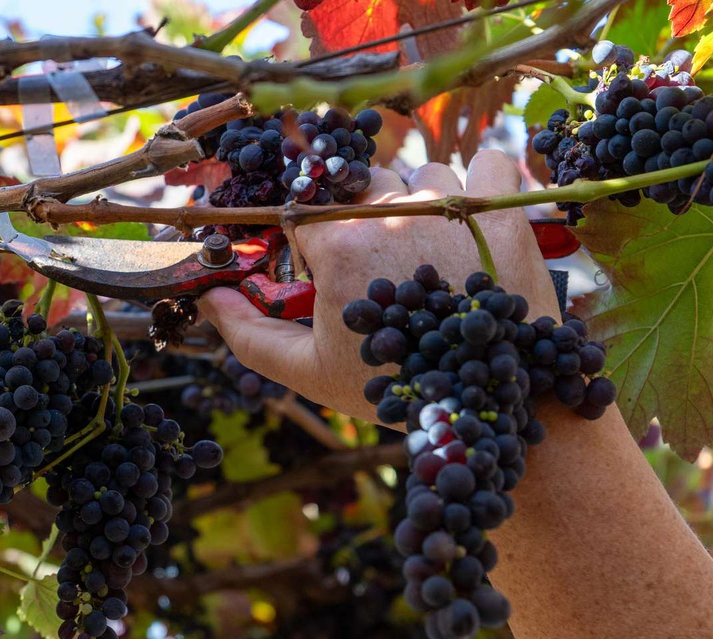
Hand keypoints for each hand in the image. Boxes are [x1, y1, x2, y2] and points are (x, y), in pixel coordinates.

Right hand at [199, 151, 560, 419]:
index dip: (316, 240)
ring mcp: (452, 204)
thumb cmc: (392, 385)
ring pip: (422, 174)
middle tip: (386, 272)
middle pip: (363, 185)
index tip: (333, 269)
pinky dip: (482, 182)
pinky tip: (476, 221)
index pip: (307, 210)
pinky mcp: (505, 207)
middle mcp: (392, 210)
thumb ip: (247, 330)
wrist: (488, 404)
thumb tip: (207, 293)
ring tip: (433, 259)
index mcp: (338, 243)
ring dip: (423, 205)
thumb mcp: (307, 370)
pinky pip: (488, 160)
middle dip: (367, 220)